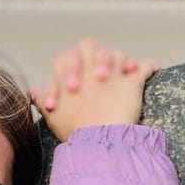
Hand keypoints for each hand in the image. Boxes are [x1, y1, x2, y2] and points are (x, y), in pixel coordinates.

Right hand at [29, 37, 155, 141]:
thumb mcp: (53, 115)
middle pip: (90, 46)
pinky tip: (151, 68)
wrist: (102, 138)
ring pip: (117, 54)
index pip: (67, 59)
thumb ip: (43, 98)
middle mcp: (91, 67)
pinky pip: (145, 67)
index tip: (71, 92)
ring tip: (125, 69)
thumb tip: (34, 90)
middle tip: (96, 77)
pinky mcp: (133, 82)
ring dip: (121, 61)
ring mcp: (113, 73)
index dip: (66, 72)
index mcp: (72, 73)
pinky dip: (148, 66)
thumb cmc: (75, 129)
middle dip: (93, 56)